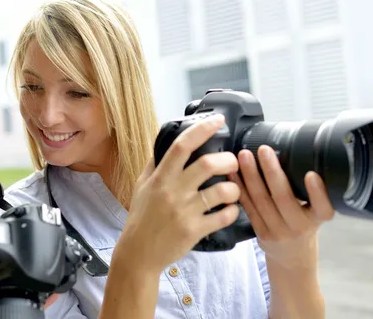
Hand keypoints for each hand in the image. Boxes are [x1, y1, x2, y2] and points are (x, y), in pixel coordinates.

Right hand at [116, 114, 240, 273]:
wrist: (137, 253)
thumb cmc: (141, 217)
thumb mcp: (142, 186)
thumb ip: (155, 164)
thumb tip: (166, 144)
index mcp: (160, 177)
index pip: (182, 146)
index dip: (202, 129)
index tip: (218, 120)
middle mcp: (173, 191)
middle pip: (207, 164)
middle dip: (228, 160)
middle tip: (233, 162)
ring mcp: (184, 212)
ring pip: (221, 191)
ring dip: (234, 188)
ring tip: (234, 190)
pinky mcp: (194, 231)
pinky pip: (223, 217)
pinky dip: (232, 211)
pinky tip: (230, 210)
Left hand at [230, 145, 334, 269]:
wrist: (293, 260)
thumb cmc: (304, 226)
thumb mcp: (314, 213)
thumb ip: (308, 194)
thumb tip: (293, 152)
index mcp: (317, 220)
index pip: (323, 208)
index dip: (317, 193)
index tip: (311, 174)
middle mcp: (299, 227)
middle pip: (284, 199)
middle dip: (272, 172)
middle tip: (264, 150)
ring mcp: (277, 232)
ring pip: (262, 201)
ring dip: (251, 176)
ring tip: (244, 155)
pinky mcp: (260, 233)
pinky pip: (248, 208)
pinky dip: (240, 188)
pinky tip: (233, 173)